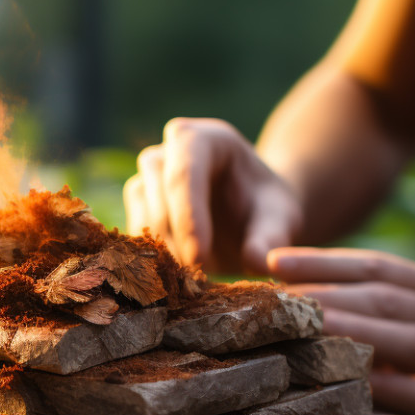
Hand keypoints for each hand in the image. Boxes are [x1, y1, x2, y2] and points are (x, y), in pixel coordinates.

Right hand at [124, 118, 302, 273]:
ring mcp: (150, 174)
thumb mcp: (280, 220)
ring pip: (142, 211)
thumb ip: (271, 238)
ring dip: (163, 249)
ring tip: (194, 276)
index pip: (186, 170)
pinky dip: (152, 257)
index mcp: (208, 138)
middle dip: (176, 236)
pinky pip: (134, 231)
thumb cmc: (266, 211)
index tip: (200, 260)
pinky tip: (177, 274)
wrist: (249, 217)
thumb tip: (258, 263)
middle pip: (158, 188)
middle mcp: (171, 148)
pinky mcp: (139, 201)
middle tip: (199, 274)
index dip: (188, 217)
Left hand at [269, 246, 414, 414]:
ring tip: (314, 330)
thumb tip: (279, 292)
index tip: (273, 262)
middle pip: (389, 298)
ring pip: (413, 340)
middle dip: (333, 295)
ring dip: (360, 333)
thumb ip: (357, 308)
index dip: (325, 261)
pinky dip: (394, 387)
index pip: (376, 264)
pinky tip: (358, 382)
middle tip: (283, 301)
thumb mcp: (397, 328)